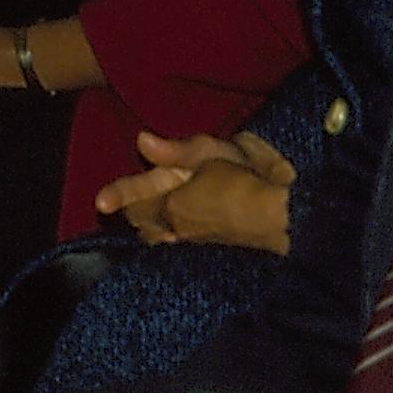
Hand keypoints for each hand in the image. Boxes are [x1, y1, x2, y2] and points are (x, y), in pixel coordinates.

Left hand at [96, 131, 294, 251]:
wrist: (291, 220)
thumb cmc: (257, 179)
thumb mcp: (220, 154)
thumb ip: (180, 151)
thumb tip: (142, 142)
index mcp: (176, 200)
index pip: (137, 196)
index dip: (120, 195)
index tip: (101, 202)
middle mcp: (179, 225)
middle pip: (142, 220)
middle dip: (131, 209)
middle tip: (119, 202)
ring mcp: (194, 240)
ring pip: (156, 236)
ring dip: (146, 226)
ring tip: (140, 218)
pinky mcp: (209, 250)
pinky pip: (175, 245)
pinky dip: (165, 238)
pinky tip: (166, 235)